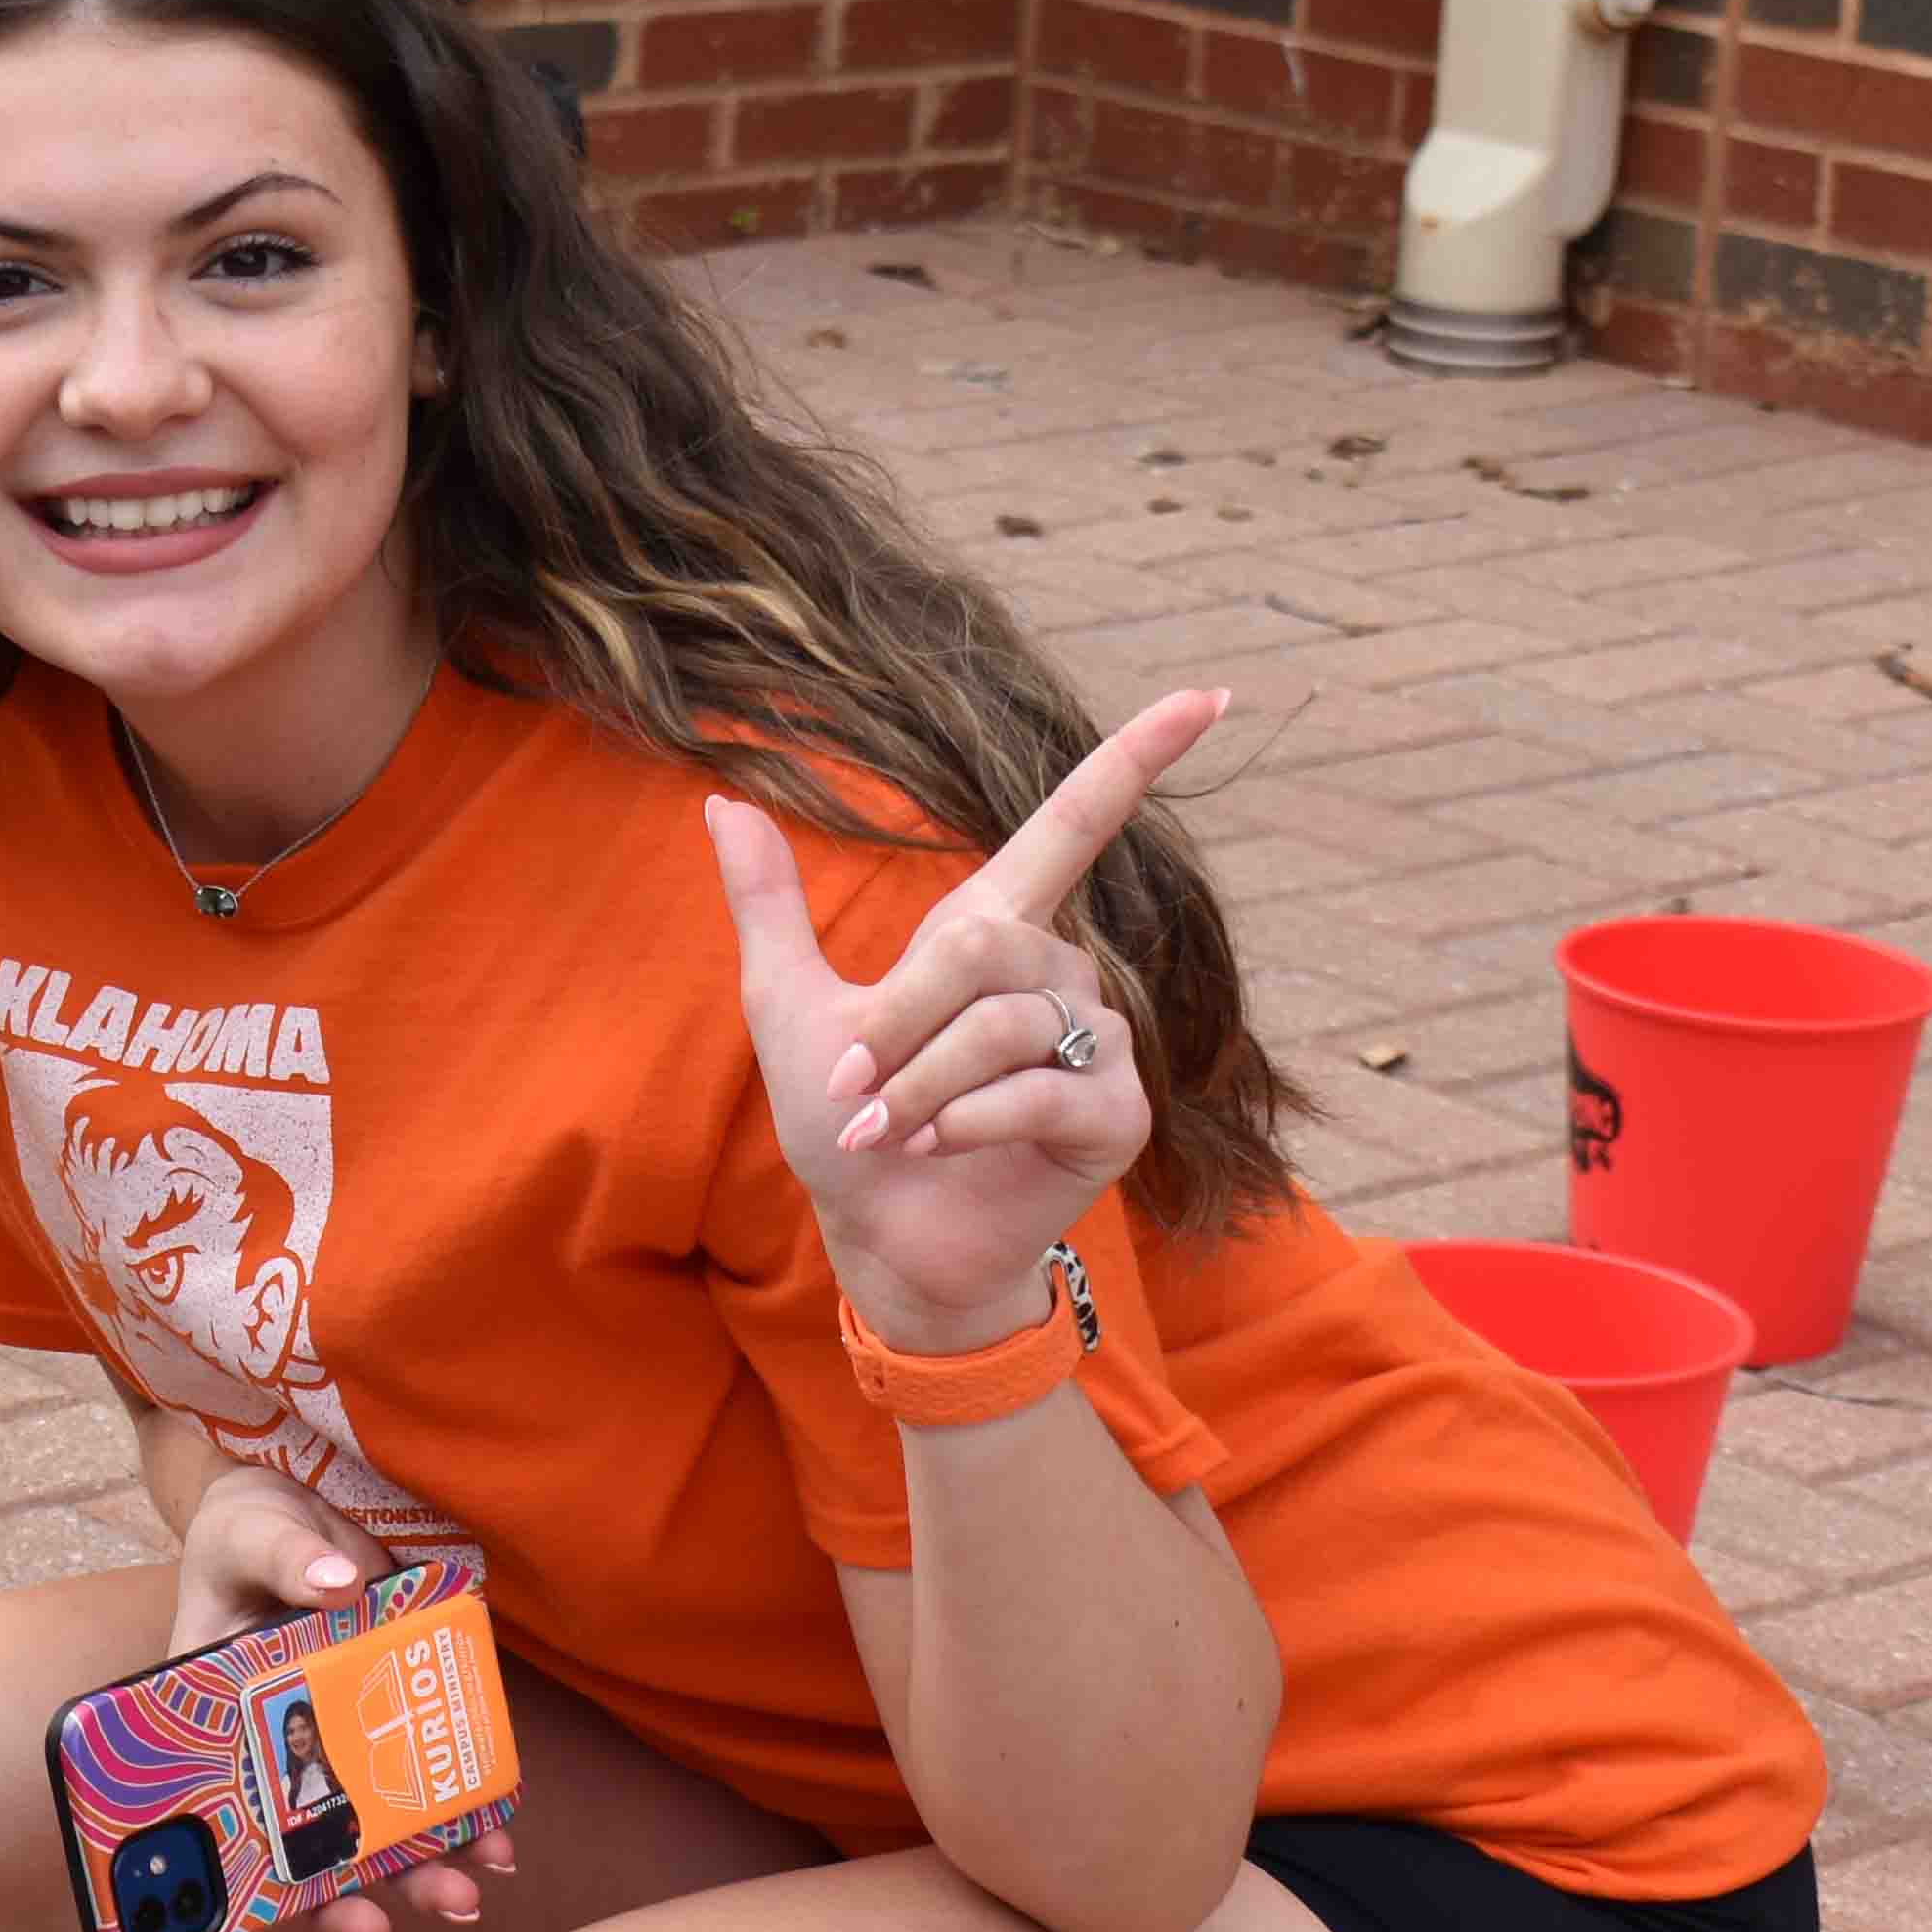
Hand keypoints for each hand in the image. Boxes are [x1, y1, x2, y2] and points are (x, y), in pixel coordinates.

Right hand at [163, 1467, 511, 1931]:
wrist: (312, 1498)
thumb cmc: (252, 1525)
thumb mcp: (248, 1529)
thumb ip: (285, 1553)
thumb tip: (338, 1580)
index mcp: (221, 1721)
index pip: (221, 1814)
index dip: (235, 1881)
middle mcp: (283, 1748)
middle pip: (309, 1842)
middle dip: (345, 1897)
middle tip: (377, 1930)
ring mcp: (349, 1737)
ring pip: (381, 1826)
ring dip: (420, 1872)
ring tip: (466, 1895)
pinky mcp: (407, 1712)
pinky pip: (435, 1775)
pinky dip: (466, 1814)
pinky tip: (497, 1840)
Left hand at [704, 687, 1232, 1346]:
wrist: (880, 1238)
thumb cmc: (846, 1128)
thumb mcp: (789, 1008)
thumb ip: (768, 907)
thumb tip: (722, 802)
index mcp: (996, 931)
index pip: (1074, 824)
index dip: (1136, 758)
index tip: (1209, 693)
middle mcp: (1061, 973)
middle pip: (984, 944)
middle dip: (899, 1021)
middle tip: (851, 1085)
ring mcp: (1100, 1044)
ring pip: (1003, 1024)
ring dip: (920, 1087)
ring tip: (887, 1131)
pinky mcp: (1117, 1115)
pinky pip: (1041, 1090)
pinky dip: (965, 1123)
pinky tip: (934, 1149)